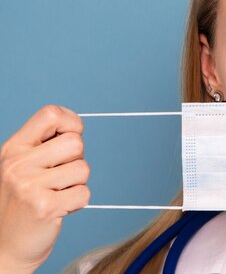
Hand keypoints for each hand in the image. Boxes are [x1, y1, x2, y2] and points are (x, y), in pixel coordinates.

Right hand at [0, 105, 89, 273]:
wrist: (5, 246)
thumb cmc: (22, 202)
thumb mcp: (23, 166)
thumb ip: (45, 144)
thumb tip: (76, 128)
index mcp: (13, 148)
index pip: (50, 114)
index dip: (71, 122)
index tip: (71, 136)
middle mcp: (17, 164)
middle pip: (75, 142)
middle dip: (76, 159)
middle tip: (59, 177)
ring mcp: (29, 185)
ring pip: (83, 168)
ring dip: (77, 183)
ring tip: (56, 193)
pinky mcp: (44, 207)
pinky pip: (84, 193)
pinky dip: (78, 202)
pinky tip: (59, 208)